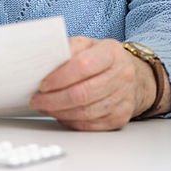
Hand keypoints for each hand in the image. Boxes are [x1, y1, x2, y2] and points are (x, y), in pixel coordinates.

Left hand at [30, 37, 165, 130]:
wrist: (133, 77)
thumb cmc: (104, 60)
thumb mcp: (89, 45)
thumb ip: (69, 49)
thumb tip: (44, 61)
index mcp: (112, 52)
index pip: (84, 65)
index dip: (59, 77)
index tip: (43, 83)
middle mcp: (122, 75)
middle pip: (83, 93)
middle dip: (54, 99)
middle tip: (37, 100)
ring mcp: (124, 98)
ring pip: (85, 112)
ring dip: (59, 112)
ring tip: (45, 107)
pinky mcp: (121, 117)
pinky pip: (90, 125)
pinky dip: (71, 122)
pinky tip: (61, 115)